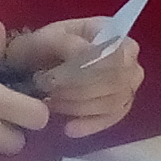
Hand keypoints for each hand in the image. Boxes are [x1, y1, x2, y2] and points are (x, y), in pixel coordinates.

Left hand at [10, 18, 145, 137]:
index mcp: (111, 31)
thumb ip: (68, 44)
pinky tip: (69, 128)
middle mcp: (127, 56)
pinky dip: (90, 125)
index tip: (55, 79)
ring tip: (52, 104)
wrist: (33, 66)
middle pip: (116, 82)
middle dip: (78, 91)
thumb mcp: (47, 39)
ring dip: (79, 107)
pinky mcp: (119, 105)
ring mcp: (127, 82)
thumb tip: (89, 54)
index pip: (117, 56)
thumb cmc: (42, 48)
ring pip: (113, 102)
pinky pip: (112, 118)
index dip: (90, 71)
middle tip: (48, 93)